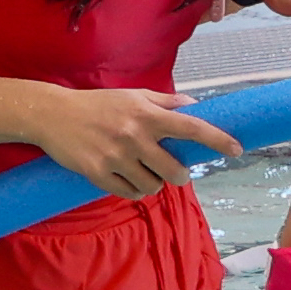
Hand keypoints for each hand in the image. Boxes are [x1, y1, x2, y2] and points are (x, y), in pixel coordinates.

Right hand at [38, 86, 232, 199]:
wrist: (53, 115)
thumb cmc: (98, 104)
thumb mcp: (134, 96)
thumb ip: (166, 102)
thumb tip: (196, 107)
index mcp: (147, 114)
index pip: (191, 128)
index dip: (217, 140)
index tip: (237, 149)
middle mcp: (134, 136)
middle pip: (175, 171)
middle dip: (178, 175)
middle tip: (172, 170)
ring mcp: (116, 157)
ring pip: (153, 187)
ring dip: (154, 184)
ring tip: (144, 172)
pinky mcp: (98, 174)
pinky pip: (129, 193)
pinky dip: (134, 190)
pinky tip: (127, 178)